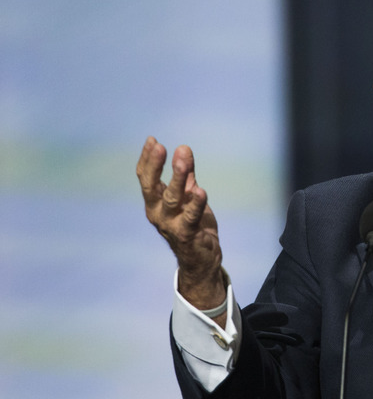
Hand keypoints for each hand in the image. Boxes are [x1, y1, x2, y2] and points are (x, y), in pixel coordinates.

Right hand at [136, 137, 225, 311]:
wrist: (201, 259)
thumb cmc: (192, 224)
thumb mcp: (188, 197)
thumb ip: (186, 176)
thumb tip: (184, 149)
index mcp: (154, 202)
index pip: (146, 178)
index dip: (147, 159)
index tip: (152, 140)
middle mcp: (157, 213)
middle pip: (151, 187)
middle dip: (155, 166)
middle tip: (160, 146)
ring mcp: (170, 225)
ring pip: (172, 199)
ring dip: (178, 179)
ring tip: (183, 159)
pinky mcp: (187, 234)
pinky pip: (191, 217)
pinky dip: (196, 205)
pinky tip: (201, 191)